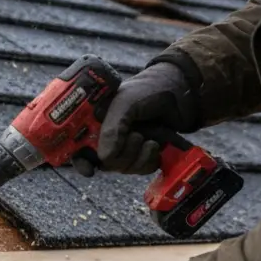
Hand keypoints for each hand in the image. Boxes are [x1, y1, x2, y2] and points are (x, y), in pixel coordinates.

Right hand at [88, 62, 196, 176]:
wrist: (181, 92)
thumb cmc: (148, 89)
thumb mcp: (126, 103)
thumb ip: (113, 129)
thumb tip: (104, 158)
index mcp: (96, 122)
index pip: (79, 147)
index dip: (81, 161)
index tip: (89, 169)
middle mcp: (108, 137)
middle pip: (103, 163)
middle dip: (121, 156)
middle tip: (136, 136)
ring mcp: (126, 147)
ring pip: (123, 168)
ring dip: (138, 157)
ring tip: (148, 139)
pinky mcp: (143, 155)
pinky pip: (140, 170)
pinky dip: (149, 161)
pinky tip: (155, 146)